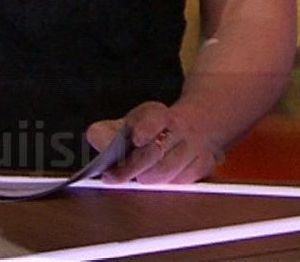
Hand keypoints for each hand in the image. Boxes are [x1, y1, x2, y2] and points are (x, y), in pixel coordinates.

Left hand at [85, 102, 222, 184]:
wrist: (202, 122)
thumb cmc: (157, 128)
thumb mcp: (132, 122)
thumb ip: (110, 130)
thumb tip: (95, 135)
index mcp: (159, 115)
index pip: (154, 118)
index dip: (146, 128)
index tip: (137, 138)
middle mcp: (180, 128)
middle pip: (156, 153)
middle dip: (132, 168)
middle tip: (112, 177)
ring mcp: (195, 147)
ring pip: (168, 172)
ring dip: (147, 179)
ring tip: (136, 178)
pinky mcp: (205, 165)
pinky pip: (182, 182)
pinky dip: (166, 185)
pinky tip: (159, 179)